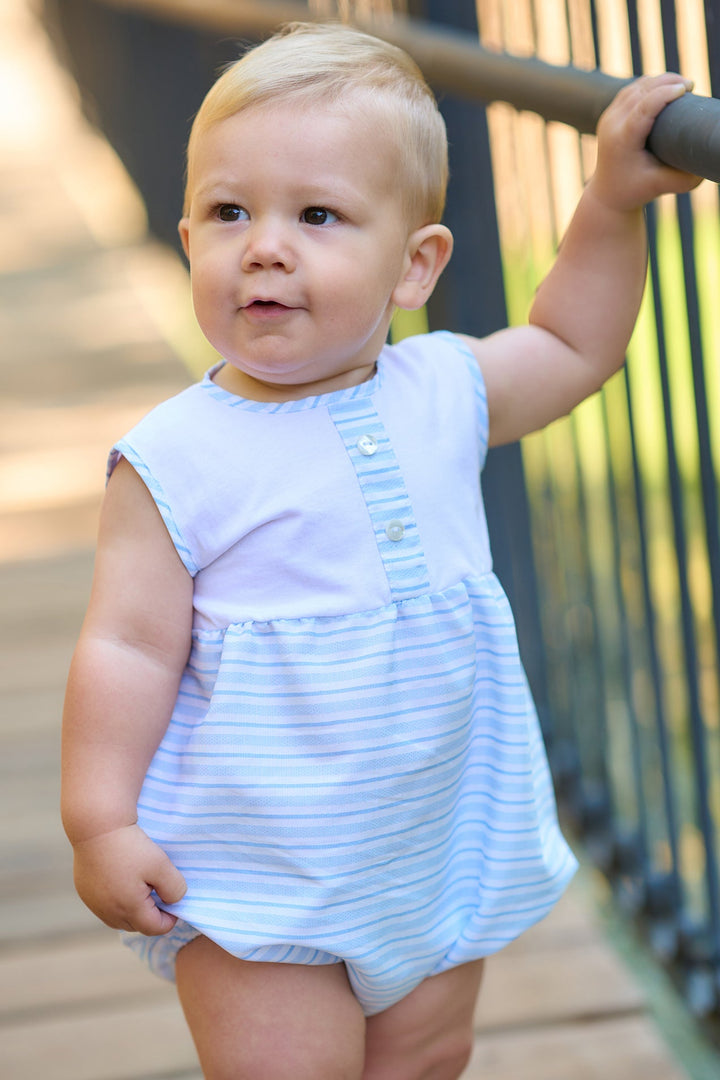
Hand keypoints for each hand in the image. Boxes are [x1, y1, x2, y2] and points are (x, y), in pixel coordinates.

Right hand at [72, 823, 186, 934]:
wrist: (97, 827)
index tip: (175, 904)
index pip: (154, 928)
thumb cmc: (131, 846)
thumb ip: (174, 889)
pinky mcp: (85, 892)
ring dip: (132, 911)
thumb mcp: (161, 866)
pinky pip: (104, 906)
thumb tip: (173, 902)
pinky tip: (123, 882)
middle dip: (150, 916)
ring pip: (118, 918)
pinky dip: (116, 901)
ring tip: (142, 888)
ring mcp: (94, 903)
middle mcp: (108, 912)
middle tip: (159, 894)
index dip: (169, 920)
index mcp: (129, 909)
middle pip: (136, 926)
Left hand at [591, 73, 702, 211]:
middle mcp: (612, 125)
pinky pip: (630, 90)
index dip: (664, 94)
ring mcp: (608, 118)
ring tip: (682, 85)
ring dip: (659, 81)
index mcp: (622, 140)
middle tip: (690, 85)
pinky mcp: (610, 114)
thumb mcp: (661, 186)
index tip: (686, 89)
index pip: (643, 108)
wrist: (608, 194)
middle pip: (640, 91)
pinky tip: (665, 85)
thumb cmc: (636, 190)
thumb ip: (685, 179)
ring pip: (635, 87)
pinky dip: (649, 85)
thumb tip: (706, 165)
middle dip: (666, 82)